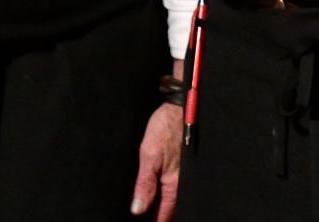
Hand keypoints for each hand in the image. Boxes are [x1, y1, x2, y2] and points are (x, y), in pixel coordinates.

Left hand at [129, 101, 181, 219]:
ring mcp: (181, 175)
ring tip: (143, 206)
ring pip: (169, 198)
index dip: (153, 221)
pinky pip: (169, 186)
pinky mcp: (179, 167)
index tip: (139, 221)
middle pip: (168, 208)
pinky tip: (151, 190)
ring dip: (158, 204)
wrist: (178, 107)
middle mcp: (181, 184)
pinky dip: (161, 192)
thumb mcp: (150, 155)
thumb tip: (138, 210)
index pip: (164, 214)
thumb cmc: (165, 128)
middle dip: (155, 214)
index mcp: (174, 186)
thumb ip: (145, 184)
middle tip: (139, 214)